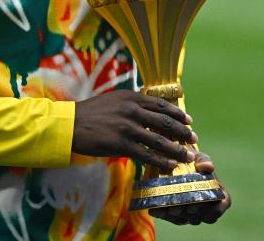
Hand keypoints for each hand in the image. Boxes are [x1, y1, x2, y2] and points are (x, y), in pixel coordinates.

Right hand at [72, 90, 197, 172]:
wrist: (70, 124)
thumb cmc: (90, 113)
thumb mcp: (112, 100)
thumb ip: (130, 103)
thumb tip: (147, 109)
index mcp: (131, 97)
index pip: (161, 104)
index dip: (177, 113)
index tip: (189, 120)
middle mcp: (132, 109)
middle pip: (165, 122)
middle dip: (182, 131)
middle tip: (193, 138)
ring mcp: (127, 127)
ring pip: (159, 139)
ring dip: (177, 149)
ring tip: (188, 155)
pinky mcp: (121, 144)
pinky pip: (147, 154)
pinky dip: (161, 160)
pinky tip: (171, 165)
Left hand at [150, 151, 231, 224]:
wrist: (179, 162)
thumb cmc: (194, 160)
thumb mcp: (199, 157)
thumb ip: (204, 160)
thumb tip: (207, 166)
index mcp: (218, 195)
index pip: (218, 208)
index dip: (209, 210)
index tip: (195, 204)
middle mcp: (207, 208)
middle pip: (198, 216)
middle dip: (186, 213)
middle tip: (175, 208)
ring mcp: (193, 214)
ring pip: (185, 220)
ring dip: (174, 215)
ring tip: (163, 208)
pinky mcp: (180, 216)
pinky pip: (172, 219)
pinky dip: (164, 215)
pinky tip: (154, 210)